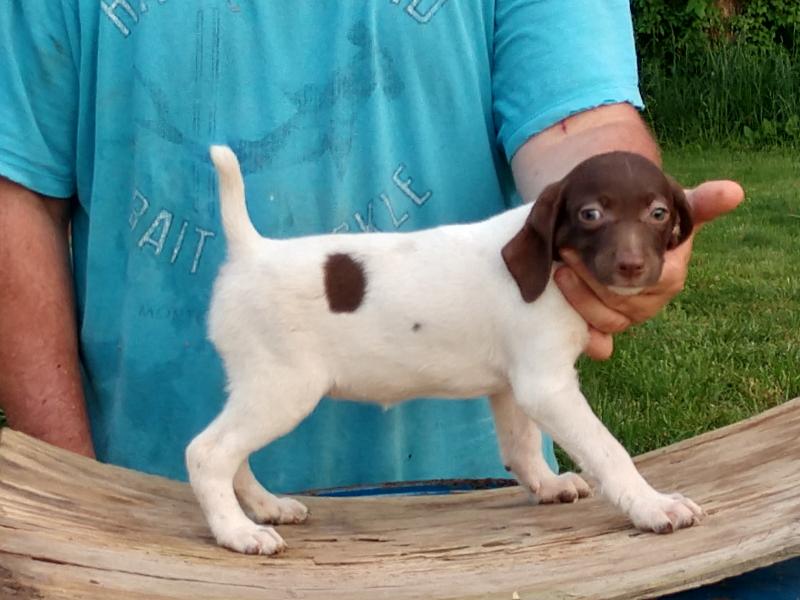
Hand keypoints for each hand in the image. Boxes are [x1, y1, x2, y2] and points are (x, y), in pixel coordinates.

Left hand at [554, 180, 743, 359]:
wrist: (617, 231)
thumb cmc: (647, 219)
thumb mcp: (671, 208)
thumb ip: (700, 202)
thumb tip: (734, 191)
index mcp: (669, 276)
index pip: (654, 280)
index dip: (626, 267)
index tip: (591, 242)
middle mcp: (650, 301)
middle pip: (624, 303)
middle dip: (593, 280)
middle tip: (566, 253)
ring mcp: (628, 317)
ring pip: (607, 321)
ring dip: (581, 302)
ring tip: (560, 274)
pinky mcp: (607, 328)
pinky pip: (601, 344)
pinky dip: (592, 342)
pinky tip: (578, 332)